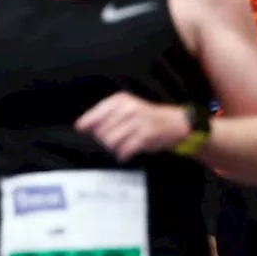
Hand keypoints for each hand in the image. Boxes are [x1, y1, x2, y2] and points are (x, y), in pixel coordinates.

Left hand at [74, 92, 191, 162]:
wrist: (176, 123)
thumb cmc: (145, 118)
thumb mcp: (125, 109)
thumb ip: (104, 115)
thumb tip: (80, 126)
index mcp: (120, 100)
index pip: (95, 113)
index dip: (87, 123)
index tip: (80, 129)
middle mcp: (128, 108)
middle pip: (100, 131)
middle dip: (103, 140)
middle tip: (113, 141)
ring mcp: (138, 121)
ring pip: (110, 141)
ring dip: (113, 148)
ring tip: (120, 147)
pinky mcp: (145, 135)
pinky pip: (124, 150)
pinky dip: (122, 155)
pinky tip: (125, 154)